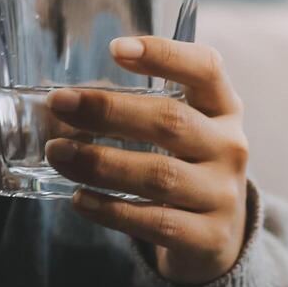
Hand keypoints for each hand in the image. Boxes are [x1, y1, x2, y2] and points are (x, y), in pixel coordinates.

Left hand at [43, 37, 249, 284]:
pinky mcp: (208, 238)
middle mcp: (230, 147)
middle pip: (170, 122)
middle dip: (109, 111)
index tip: (115, 48)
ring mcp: (222, 194)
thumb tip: (61, 104)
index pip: (205, 69)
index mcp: (223, 108)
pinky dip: (111, 210)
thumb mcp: (183, 131)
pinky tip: (78, 198)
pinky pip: (154, 222)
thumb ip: (141, 110)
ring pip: (158, 175)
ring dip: (101, 163)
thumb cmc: (185, 168)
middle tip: (59, 104)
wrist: (218, 237)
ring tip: (58, 153)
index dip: (164, 55)